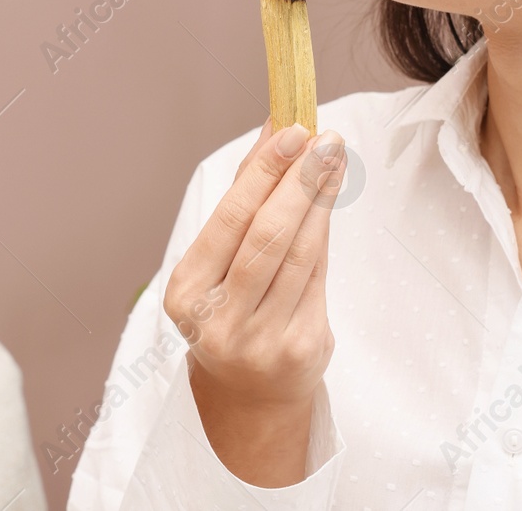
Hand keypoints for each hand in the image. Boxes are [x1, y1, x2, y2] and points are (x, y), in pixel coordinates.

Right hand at [162, 118, 346, 484]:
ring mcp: (262, 341)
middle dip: (299, 181)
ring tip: (334, 159)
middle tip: (323, 139)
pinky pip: (317, 278)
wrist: (249, 392)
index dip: (264, 173)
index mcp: (186, 293)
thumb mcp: (218, 261)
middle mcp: (219, 322)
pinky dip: (323, 233)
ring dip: (320, 199)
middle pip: (267, 237)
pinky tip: (330, 199)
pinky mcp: (301, 350)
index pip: (230, 221)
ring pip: (299, 254)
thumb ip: (242, 197)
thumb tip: (272, 129)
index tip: (291, 131)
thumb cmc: (231, 307)